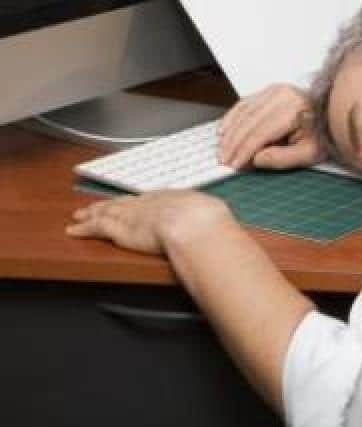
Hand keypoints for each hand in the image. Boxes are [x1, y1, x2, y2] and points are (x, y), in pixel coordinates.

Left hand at [67, 191, 230, 255]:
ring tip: (81, 214)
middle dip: (111, 202)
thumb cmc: (207, 221)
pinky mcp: (118, 228)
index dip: (139, 202)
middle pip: (124, 201)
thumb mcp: (213, 215)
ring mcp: (132, 213)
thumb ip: (211, 220)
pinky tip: (74, 230)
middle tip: (98, 204)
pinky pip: (95, 227)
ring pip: (106, 211)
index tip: (134, 203)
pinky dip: (84, 228)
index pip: (150, 199)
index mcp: (172, 196)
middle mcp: (148, 202)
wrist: (194, 225)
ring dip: (93, 212)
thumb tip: (221, 228)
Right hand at [219, 83, 324, 170]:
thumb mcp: (310, 152)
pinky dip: (232, 118)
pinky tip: (224, 131)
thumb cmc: (324, 133)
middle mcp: (282, 95)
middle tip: (224, 160)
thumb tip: (256, 159)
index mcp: (294, 109)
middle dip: (233, 144)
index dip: (244, 150)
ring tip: (222, 150)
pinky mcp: (270, 91)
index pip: (260, 132)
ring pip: (243, 112)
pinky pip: (245, 104)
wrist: (333, 115)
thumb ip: (282, 158)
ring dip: (230, 133)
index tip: (234, 164)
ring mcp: (275, 91)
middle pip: (248, 122)